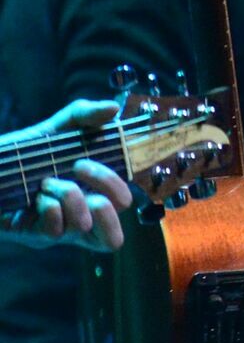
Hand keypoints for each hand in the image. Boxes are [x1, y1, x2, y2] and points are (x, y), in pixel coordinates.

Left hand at [6, 100, 134, 248]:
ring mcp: (57, 230)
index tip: (87, 159)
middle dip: (106, 189)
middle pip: (114, 233)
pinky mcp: (33, 235)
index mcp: (91, 195)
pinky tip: (34, 196)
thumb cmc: (21, 154)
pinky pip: (54, 230)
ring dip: (70, 195)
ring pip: (85, 226)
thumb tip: (113, 108)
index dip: (116, 184)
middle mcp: (78, 218)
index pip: (123, 204)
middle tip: (79, 167)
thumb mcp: (54, 129)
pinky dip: (49, 207)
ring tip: (48, 181)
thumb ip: (84, 116)